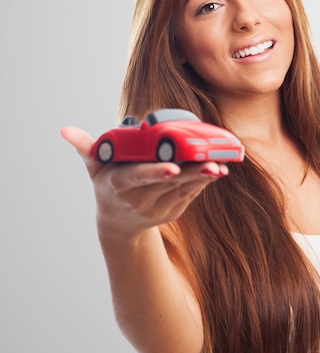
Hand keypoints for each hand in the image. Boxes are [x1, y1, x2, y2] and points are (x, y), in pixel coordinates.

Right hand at [61, 126, 227, 238]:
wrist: (119, 222)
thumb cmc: (108, 185)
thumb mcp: (95, 168)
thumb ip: (86, 148)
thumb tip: (65, 130)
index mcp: (120, 185)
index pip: (138, 177)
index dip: (155, 172)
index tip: (171, 168)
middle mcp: (139, 199)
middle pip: (169, 183)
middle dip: (191, 173)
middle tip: (212, 163)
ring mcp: (158, 208)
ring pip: (184, 189)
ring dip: (204, 177)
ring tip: (220, 164)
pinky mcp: (173, 212)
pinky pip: (191, 194)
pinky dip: (204, 182)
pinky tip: (217, 169)